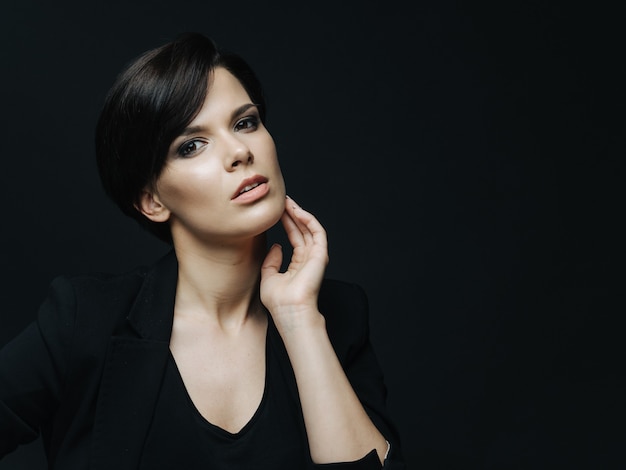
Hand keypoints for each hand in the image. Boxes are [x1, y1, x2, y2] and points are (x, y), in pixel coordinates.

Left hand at [260, 196, 328, 329]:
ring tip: (288, 202)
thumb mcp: (268, 277)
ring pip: (310, 229)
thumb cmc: (279, 301)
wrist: (290, 311)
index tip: (277, 211)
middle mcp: (309, 259)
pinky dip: (309, 221)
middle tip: (283, 200)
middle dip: (292, 214)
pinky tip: (298, 212)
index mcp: (298, 265)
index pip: (294, 237)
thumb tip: (276, 244)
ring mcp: (316, 257)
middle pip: (302, 231)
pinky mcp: (321, 256)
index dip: (286, 223)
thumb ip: (271, 260)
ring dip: (300, 214)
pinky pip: (318, 233)